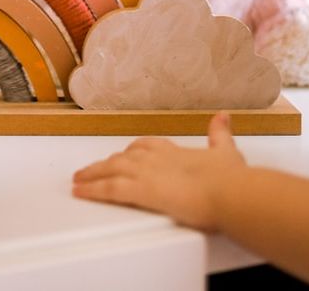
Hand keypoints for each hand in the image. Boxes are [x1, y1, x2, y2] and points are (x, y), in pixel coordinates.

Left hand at [71, 112, 244, 231]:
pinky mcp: (140, 190)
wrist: (228, 192)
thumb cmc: (230, 179)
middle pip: (123, 157)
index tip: (126, 154)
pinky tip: (80, 191)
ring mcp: (145, 172)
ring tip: (79, 179)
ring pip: (111, 169)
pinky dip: (92, 189)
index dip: (133, 151)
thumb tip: (223, 116)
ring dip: (93, 174)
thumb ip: (220, 134)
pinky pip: (109, 189)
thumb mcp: (226, 151)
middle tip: (92, 168)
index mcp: (174, 151)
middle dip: (106, 163)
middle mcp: (155, 158)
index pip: (146, 146)